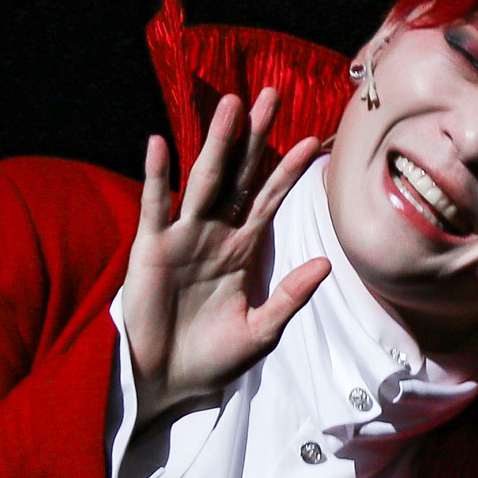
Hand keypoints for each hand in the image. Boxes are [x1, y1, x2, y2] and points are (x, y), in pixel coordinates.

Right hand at [124, 89, 329, 423]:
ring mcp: (182, 237)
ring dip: (218, 143)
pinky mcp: (151, 249)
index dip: (289, 171)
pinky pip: (155, 207)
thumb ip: (289, 296)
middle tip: (271, 95)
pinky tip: (160, 144)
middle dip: (255, 137)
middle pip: (240, 175)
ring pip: (204, 180)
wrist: (167, 382)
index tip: (312, 140)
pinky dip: (157, 177)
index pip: (270, 199)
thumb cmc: (213, 358)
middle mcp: (215, 234)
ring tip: (232, 104)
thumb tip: (326, 262)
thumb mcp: (262, 331)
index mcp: (242, 249)